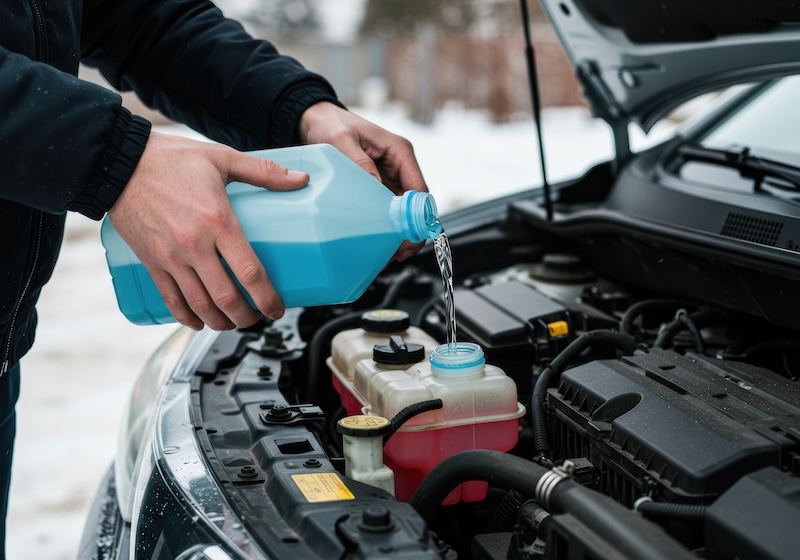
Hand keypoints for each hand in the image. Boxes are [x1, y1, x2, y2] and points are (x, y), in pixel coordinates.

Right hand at [108, 131, 308, 330]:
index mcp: (217, 220)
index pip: (249, 271)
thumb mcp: (222, 158)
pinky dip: (187, 317)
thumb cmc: (170, 158)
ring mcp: (170, 256)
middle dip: (246, 316)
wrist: (118, 161)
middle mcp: (194, 244)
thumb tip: (300, 179)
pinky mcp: (150, 261)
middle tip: (257, 318)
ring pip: (199, 304)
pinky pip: (170, 299)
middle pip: (226, 297)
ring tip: (233, 322)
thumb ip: (264, 172)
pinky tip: (199, 322)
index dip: (267, 297)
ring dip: (220, 322)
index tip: (277, 307)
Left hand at [298, 102, 430, 260]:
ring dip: (396, 232)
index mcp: (400, 152)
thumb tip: (376, 190)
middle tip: (396, 254)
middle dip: (409, 231)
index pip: (420, 191)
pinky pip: (386, 210)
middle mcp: (400, 166)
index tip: (407, 237)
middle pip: (415, 206)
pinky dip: (384, 227)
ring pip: (402, 212)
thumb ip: (360, 164)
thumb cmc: (331, 124)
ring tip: (384, 253)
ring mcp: (390, 177)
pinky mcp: (378, 186)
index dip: (418, 217)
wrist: (315, 119)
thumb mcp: (342, 141)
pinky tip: (374, 241)